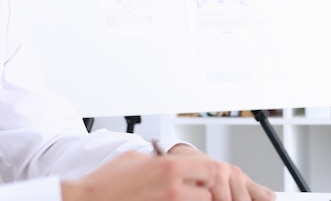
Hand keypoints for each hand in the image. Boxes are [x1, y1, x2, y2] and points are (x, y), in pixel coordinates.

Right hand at [61, 149, 274, 200]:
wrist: (83, 199)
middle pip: (213, 189)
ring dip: (206, 200)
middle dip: (218, 192)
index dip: (220, 174)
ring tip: (207, 197)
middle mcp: (173, 185)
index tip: (222, 178)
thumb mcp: (136, 159)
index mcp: (169, 166)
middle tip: (219, 193)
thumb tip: (173, 162)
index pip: (211, 167)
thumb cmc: (105, 182)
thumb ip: (159, 160)